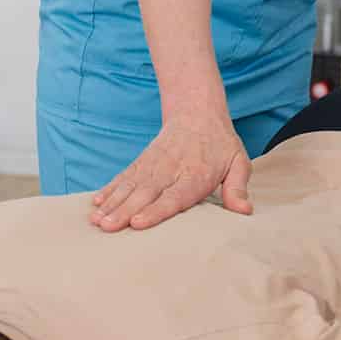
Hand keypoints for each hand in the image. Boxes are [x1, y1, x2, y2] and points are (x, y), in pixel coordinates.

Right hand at [88, 112, 252, 231]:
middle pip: (145, 193)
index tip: (138, 223)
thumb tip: (244, 211)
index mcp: (195, 175)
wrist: (197, 112)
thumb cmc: (220, 145)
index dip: (155, 210)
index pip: (174, 196)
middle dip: (124, 211)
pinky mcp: (141, 162)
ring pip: (130, 186)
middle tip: (107, 227)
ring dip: (112, 203)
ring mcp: (152, 165)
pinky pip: (123, 177)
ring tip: (97, 220)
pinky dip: (110, 189)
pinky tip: (97, 203)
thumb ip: (238, 187)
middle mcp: (170, 171)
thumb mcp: (238, 162)